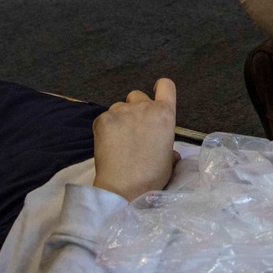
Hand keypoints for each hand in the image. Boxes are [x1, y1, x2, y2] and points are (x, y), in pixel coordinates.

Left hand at [92, 78, 178, 203]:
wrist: (123, 187)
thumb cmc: (152, 176)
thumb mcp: (169, 161)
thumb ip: (169, 148)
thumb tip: (169, 153)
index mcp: (165, 114)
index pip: (166, 85)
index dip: (160, 86)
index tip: (155, 91)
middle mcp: (144, 106)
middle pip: (138, 95)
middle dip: (135, 108)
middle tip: (133, 129)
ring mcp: (121, 111)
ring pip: (119, 107)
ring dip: (119, 118)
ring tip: (118, 140)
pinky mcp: (103, 119)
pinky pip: (105, 118)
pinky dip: (105, 128)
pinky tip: (107, 144)